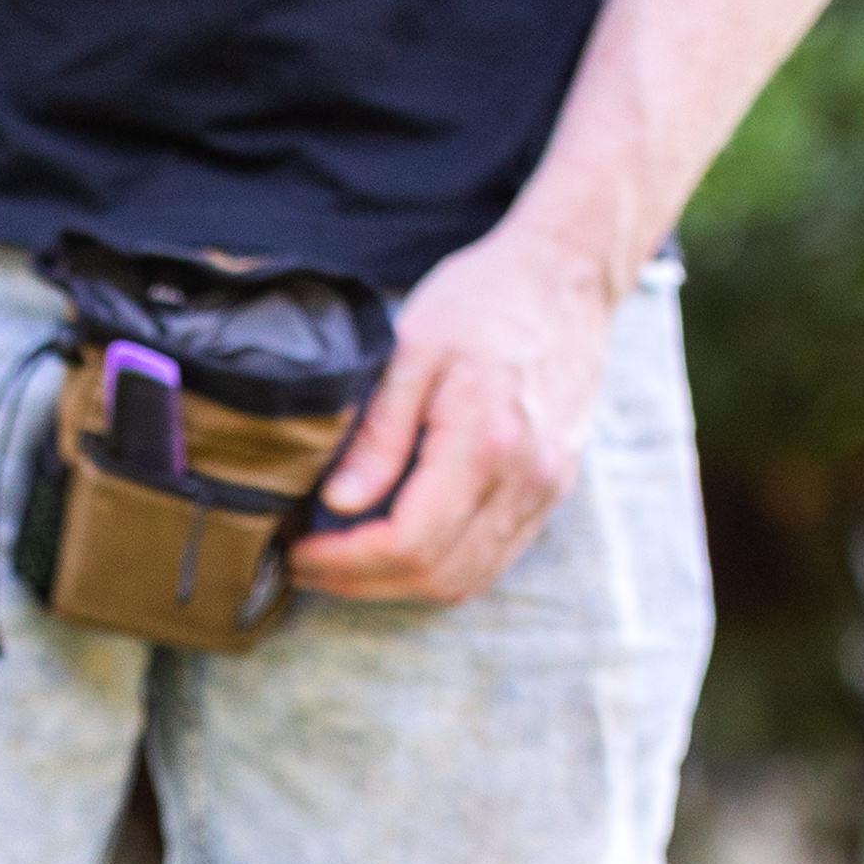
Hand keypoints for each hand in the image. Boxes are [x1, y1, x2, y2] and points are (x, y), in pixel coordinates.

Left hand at [293, 224, 627, 606]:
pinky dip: (439, 569)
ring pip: (466, 580)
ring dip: (399, 587)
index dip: (344, 560)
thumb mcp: (412, 348)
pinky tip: (398, 548)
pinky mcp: (552, 490)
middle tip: (307, 563)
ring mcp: (545, 489)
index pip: (409, 541)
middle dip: (362, 582)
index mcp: (486, 440)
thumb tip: (340, 502)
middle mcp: (525, 478)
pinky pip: (492, 559)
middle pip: (436, 576)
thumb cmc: (485, 298)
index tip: (297, 549)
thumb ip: (379, 432)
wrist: (566, 276)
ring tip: (344, 563)